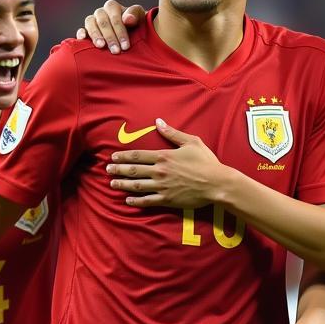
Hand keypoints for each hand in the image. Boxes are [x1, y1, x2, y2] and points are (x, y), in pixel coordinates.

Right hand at [76, 1, 145, 53]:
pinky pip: (81, 29)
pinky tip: (82, 39)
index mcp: (112, 7)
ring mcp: (92, 20)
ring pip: (91, 24)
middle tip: (116, 51)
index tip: (126, 46)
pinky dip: (81, 33)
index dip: (120, 32)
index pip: (115, 18)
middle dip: (110, 37)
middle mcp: (101, 12)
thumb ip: (135, 15)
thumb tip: (127, 19)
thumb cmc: (136, 24)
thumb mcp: (140, 17)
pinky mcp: (86, 30)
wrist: (132, 30)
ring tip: (101, 46)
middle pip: (103, 22)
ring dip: (96, 35)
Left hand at [107, 119, 225, 208]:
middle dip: (118, 169)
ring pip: (137, 185)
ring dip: (122, 184)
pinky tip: (127, 200)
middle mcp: (159, 171)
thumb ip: (173, 133)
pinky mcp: (167, 200)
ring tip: (112, 184)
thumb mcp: (191, 142)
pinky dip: (136, 201)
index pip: (137, 155)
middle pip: (133, 170)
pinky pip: (147, 201)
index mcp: (164, 156)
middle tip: (107, 170)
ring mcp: (162, 187)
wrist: (217, 183)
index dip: (123, 156)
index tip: (113, 156)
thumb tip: (159, 122)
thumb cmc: (206, 162)